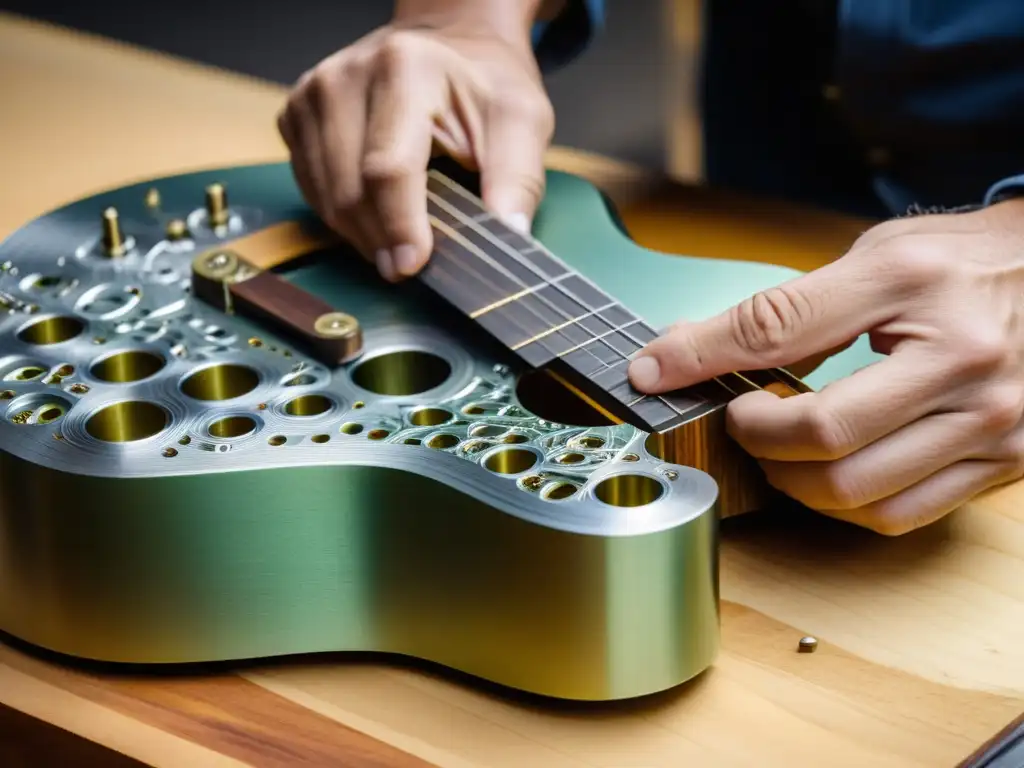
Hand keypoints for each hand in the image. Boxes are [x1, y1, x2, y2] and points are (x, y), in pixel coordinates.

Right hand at [276, 17, 552, 281]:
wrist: (446, 49)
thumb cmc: (481, 89)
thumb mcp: (520, 122)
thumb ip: (515, 177)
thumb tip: (510, 233)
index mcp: (403, 68)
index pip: (388, 168)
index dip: (399, 225)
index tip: (412, 266)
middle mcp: (344, 77)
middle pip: (350, 190)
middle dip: (381, 240)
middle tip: (412, 264)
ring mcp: (311, 96)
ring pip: (325, 198)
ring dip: (362, 235)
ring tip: (399, 239)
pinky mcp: (294, 116)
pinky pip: (311, 191)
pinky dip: (343, 217)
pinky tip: (376, 214)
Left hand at [627, 198, 1023, 534]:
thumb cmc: (965, 263)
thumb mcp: (879, 257)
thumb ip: (789, 306)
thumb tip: (693, 348)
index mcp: (914, 284)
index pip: (779, 328)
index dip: (701, 357)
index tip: (653, 372)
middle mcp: (960, 358)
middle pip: (821, 434)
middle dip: (755, 438)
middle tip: (740, 420)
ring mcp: (990, 419)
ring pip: (856, 490)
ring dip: (793, 481)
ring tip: (781, 450)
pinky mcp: (1004, 462)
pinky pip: (900, 513)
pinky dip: (846, 505)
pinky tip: (832, 474)